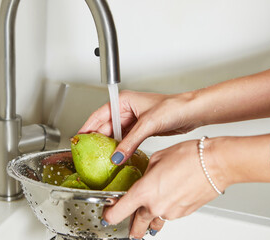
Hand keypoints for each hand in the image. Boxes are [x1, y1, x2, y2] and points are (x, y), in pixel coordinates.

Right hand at [79, 90, 200, 163]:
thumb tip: (116, 156)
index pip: (99, 115)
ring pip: (116, 135)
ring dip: (110, 145)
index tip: (79, 138)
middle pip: (106, 126)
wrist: (190, 112)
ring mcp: (134, 120)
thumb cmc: (173, 107)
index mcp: (124, 101)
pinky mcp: (141, 129)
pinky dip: (121, 148)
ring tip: (101, 156)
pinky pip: (126, 140)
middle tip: (89, 152)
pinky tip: (118, 156)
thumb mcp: (147, 124)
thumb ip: (130, 142)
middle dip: (98, 139)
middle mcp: (127, 110)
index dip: (88, 127)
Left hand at [102, 139, 224, 238]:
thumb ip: (145, 174)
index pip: (118, 213)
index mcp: (143, 192)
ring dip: (149, 222)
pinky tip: (167, 202)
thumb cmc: (188, 157)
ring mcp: (170, 213)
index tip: (107, 216)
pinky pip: (168, 217)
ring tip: (146, 221)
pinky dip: (164, 212)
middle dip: (131, 228)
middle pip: (136, 227)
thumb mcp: (157, 159)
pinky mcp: (183, 214)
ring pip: (154, 223)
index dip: (109, 216)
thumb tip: (142, 179)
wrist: (215, 163)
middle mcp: (155, 207)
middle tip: (128, 229)